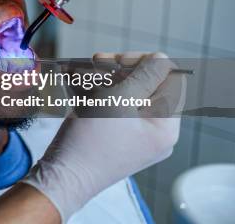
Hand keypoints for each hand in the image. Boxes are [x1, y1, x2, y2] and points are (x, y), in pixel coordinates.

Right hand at [21, 52, 184, 222]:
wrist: (63, 176)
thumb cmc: (90, 142)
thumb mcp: (118, 101)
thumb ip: (143, 76)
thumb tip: (162, 59)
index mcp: (165, 126)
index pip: (170, 80)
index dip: (146, 63)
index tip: (119, 60)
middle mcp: (154, 131)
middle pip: (146, 84)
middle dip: (118, 69)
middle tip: (96, 62)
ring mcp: (133, 134)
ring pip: (124, 93)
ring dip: (102, 78)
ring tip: (80, 73)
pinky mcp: (114, 136)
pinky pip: (111, 106)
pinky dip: (95, 93)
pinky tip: (75, 82)